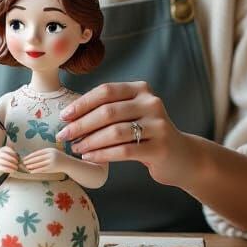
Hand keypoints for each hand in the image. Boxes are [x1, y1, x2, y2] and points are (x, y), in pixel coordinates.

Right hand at [0, 146, 20, 173]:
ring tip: (16, 167)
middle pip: (5, 155)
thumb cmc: (6, 158)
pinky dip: (9, 169)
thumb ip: (14, 153)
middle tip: (17, 162)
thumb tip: (20, 156)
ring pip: (4, 161)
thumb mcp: (9, 153)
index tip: (17, 157)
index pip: (7, 149)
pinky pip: (2, 168)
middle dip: (12, 159)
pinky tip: (13, 171)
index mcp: (2, 149)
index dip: (13, 153)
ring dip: (11, 165)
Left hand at [21, 147, 66, 173]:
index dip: (30, 156)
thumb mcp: (52, 152)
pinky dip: (36, 170)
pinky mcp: (52, 168)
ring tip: (26, 167)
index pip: (37, 153)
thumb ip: (44, 153)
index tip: (24, 158)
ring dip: (32, 166)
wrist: (68, 163)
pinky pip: (42, 170)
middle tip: (23, 163)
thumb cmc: (58, 157)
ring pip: (39, 164)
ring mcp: (52, 162)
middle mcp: (51, 155)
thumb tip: (32, 157)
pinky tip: (31, 171)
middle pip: (37, 158)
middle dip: (29, 161)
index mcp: (50, 150)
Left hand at [54, 81, 188, 185]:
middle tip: (64, 135)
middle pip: (108, 111)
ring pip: (114, 132)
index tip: (64, 116)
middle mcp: (151, 103)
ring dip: (90, 141)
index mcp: (141, 89)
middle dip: (81, 124)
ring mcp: (157, 125)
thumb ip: (110, 109)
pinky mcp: (160, 147)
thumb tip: (71, 116)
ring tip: (76, 148)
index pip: (106, 91)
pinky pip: (124, 151)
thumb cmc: (148, 134)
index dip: (82, 103)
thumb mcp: (133, 113)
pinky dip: (102, 154)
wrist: (182, 156)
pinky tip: (90, 157)